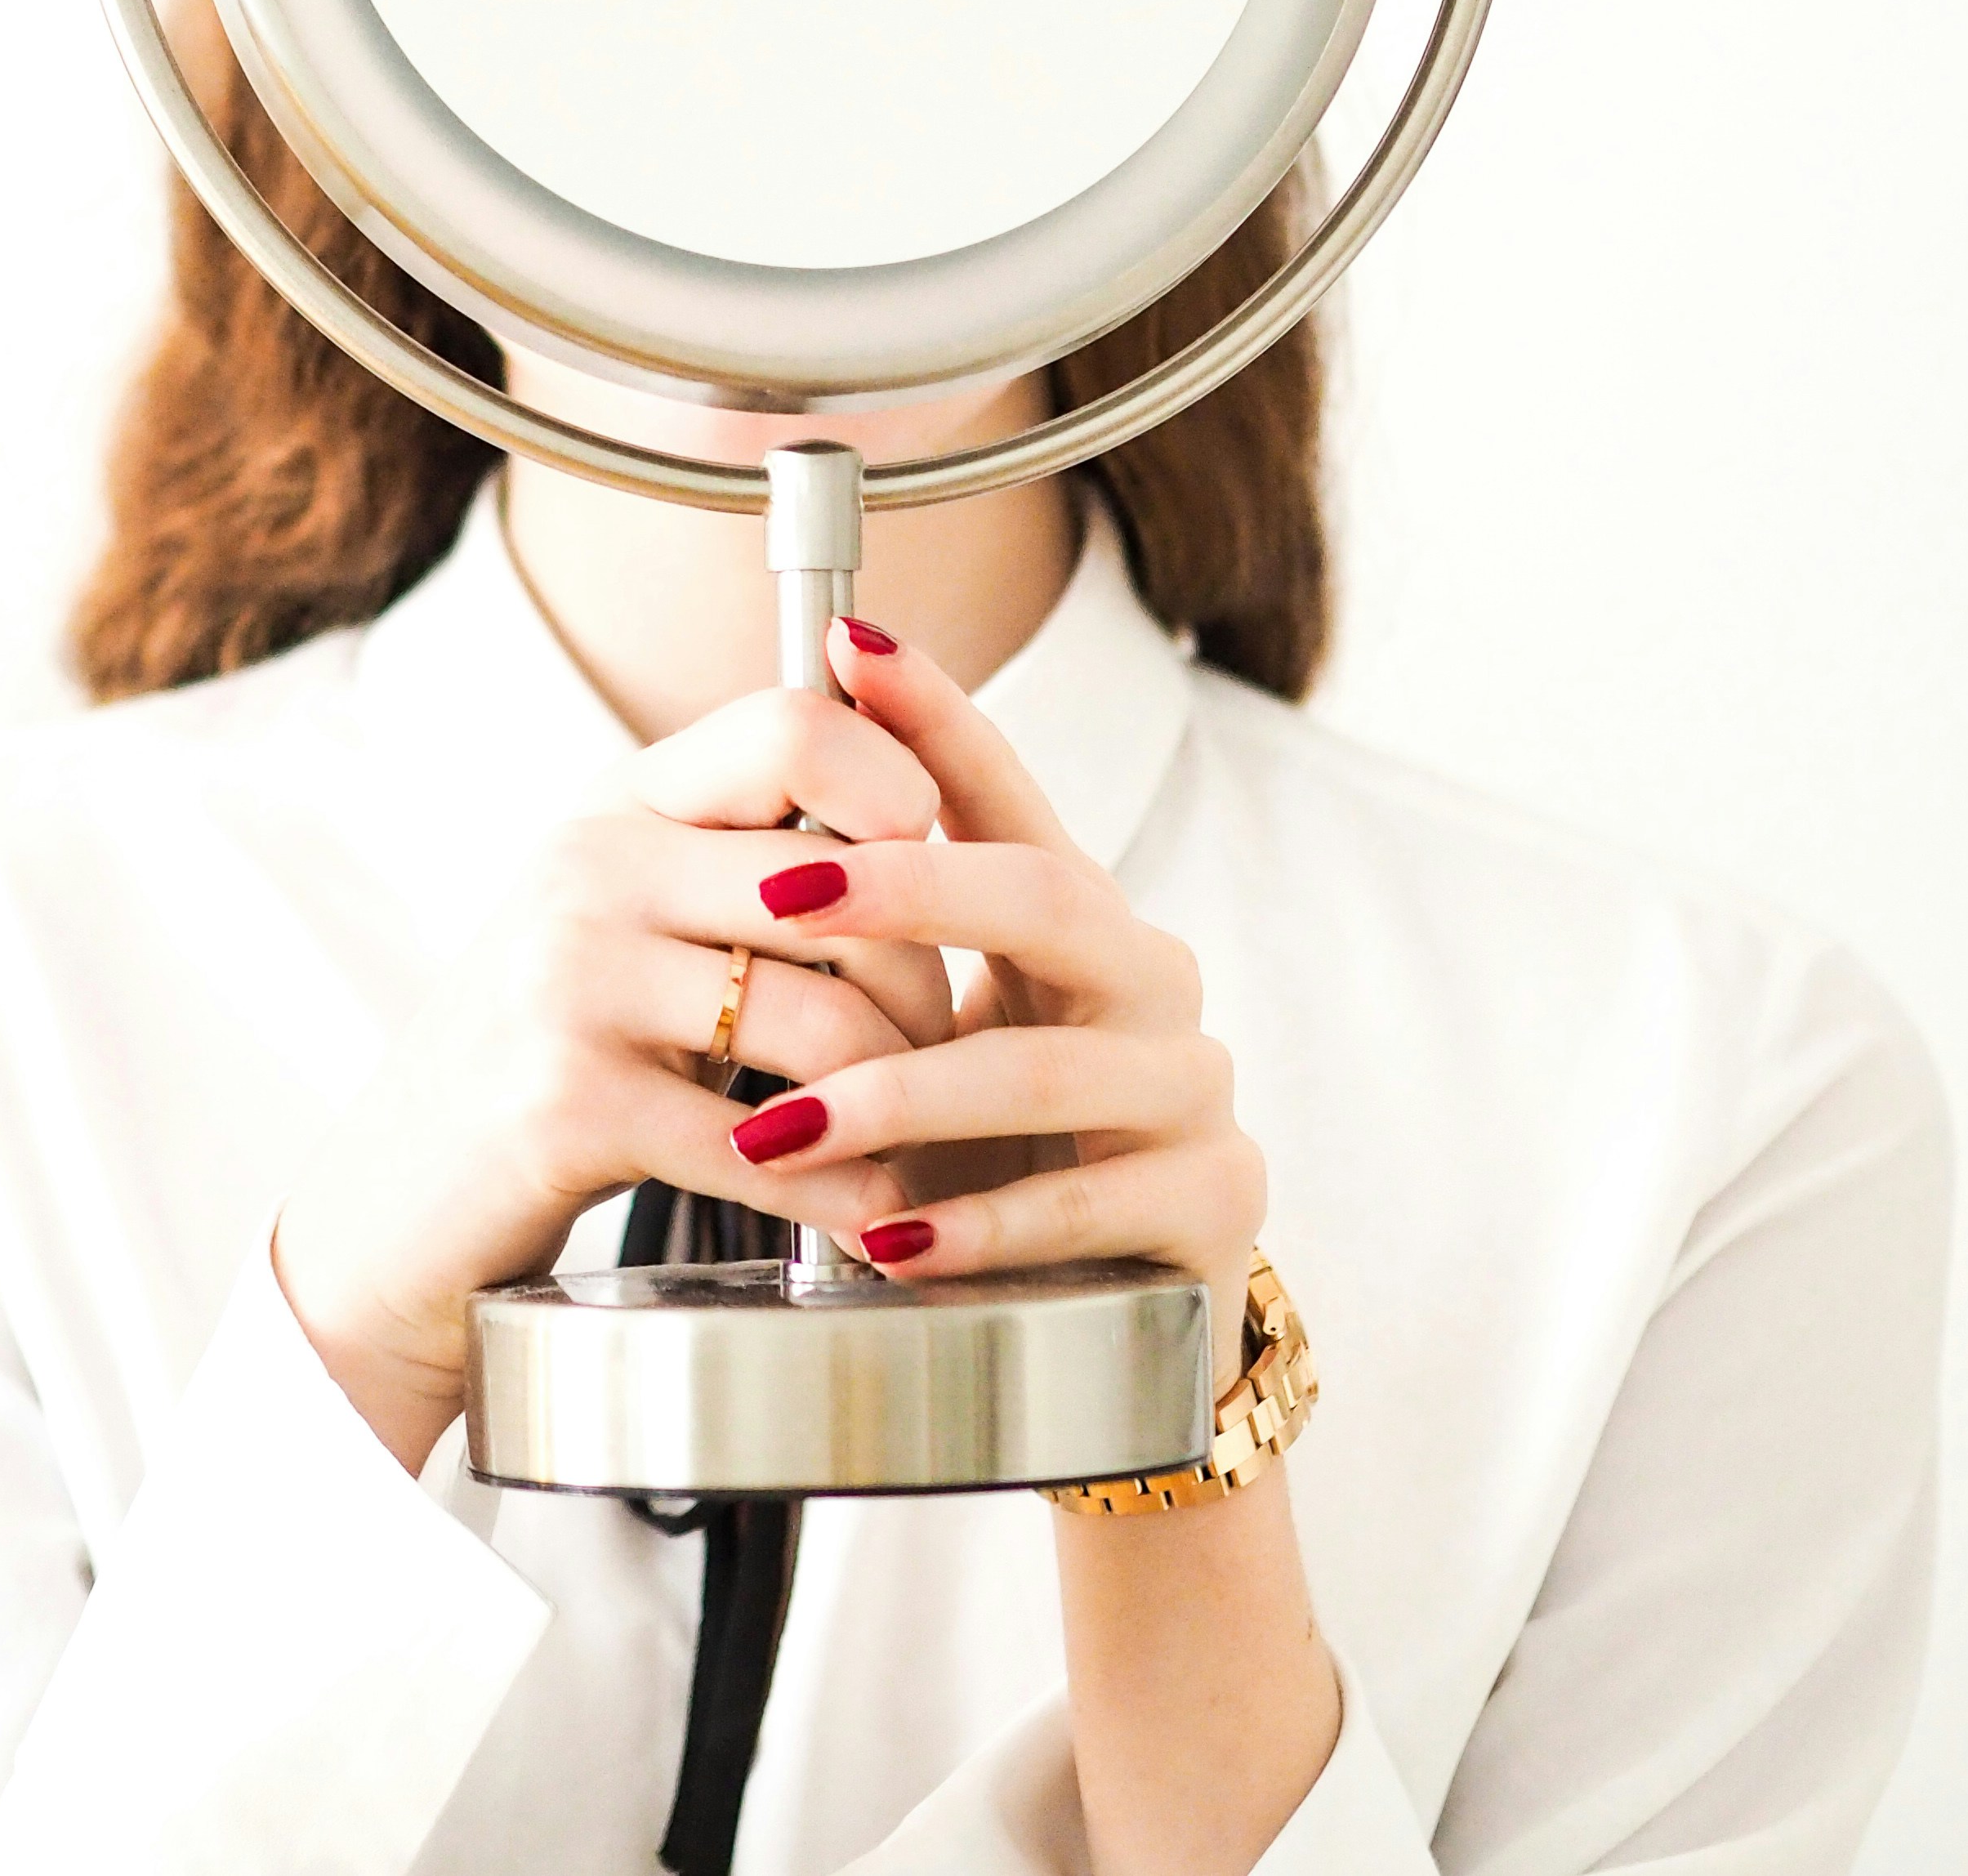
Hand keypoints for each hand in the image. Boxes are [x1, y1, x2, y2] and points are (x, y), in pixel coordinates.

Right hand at [273, 687, 954, 1470]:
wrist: (387, 1211)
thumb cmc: (538, 1058)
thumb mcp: (621, 917)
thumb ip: (735, 856)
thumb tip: (918, 815)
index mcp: (620, 803)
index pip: (797, 727)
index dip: (897, 789)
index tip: (930, 872)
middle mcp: (592, 866)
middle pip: (844, 887)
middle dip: (925, 984)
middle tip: (949, 1054)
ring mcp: (572, 980)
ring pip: (826, 1020)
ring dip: (900, 1101)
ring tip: (917, 1141)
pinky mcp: (567, 1102)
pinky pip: (767, 1149)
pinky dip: (844, 1195)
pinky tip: (872, 1217)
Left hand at [721, 614, 1262, 1387]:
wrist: (1107, 1322)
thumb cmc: (990, 1154)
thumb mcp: (932, 1035)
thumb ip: (876, 944)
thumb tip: (752, 818)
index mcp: (1078, 919)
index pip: (1006, 792)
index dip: (934, 714)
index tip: (851, 644)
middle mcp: (1150, 979)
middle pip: (1043, 896)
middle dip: (908, 887)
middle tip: (779, 892)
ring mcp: (1194, 1091)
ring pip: (1049, 1066)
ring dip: (904, 1095)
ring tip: (783, 1126)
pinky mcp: (1215, 1204)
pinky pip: (1086, 1202)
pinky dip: (977, 1222)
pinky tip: (888, 1238)